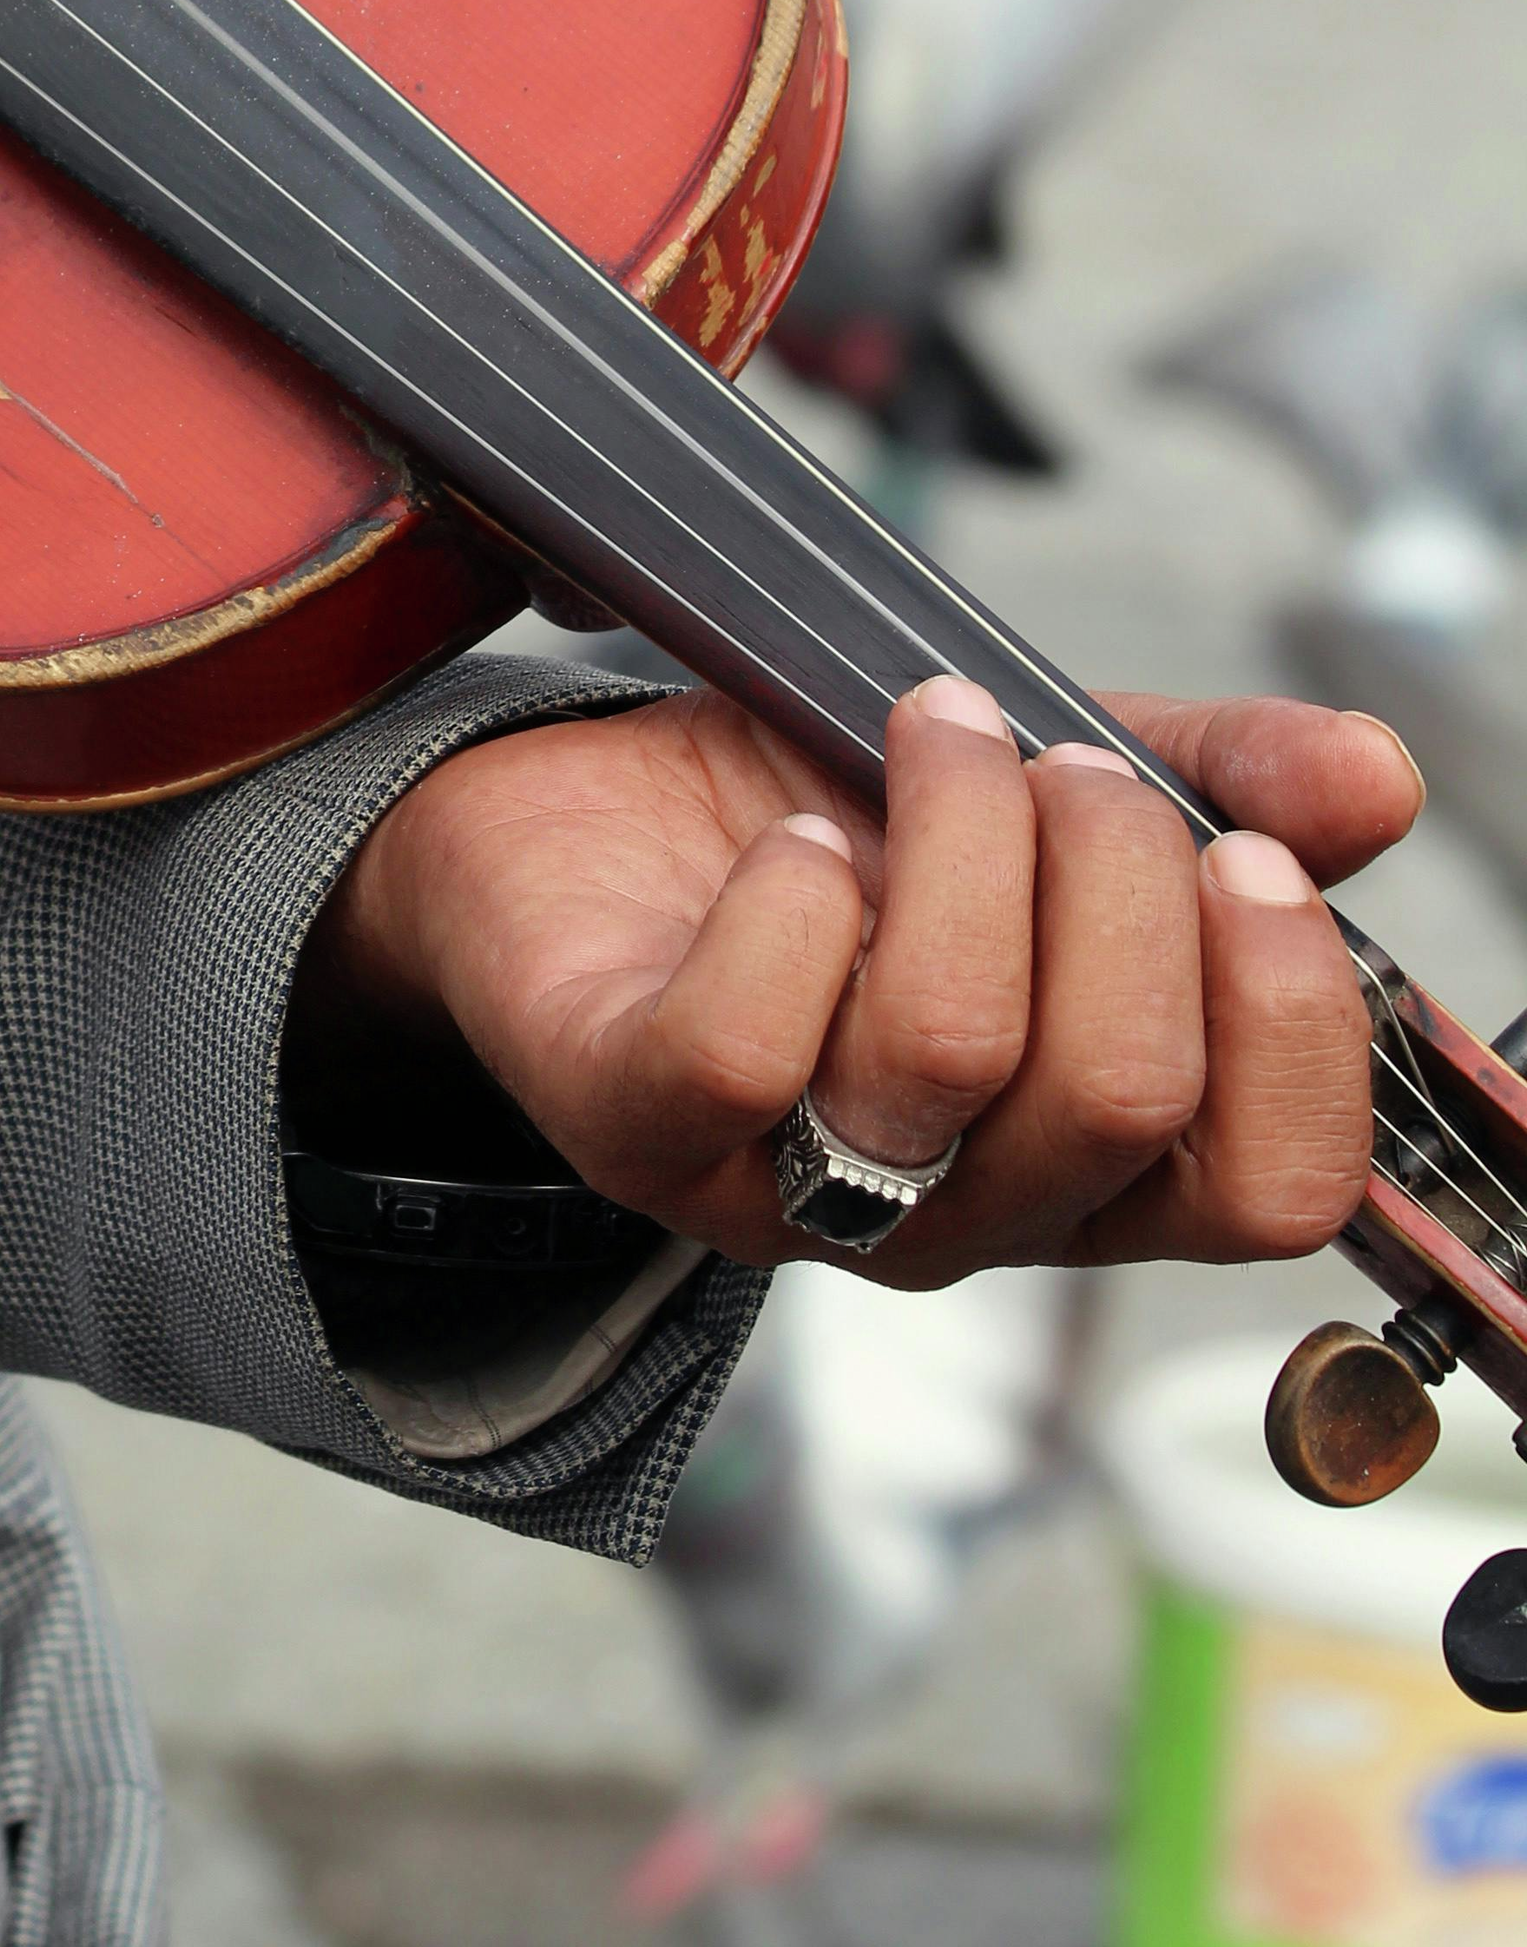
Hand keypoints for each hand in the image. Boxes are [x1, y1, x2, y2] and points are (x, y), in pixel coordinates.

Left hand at [295, 679, 1410, 1281]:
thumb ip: (1211, 775)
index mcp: (1086, 1159)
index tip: (1244, 851)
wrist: (566, 817)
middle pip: (1117, 1098)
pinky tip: (796, 839)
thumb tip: (1379, 779)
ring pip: (948, 1054)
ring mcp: (788, 1189)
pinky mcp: (633, 1124)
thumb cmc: (817, 820)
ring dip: (965, 845)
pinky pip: (747, 1049)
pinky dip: (794, 906)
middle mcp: (954, 1210)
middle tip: (1055, 759)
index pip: (1268, 1189)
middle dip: (1116, 877)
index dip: (1289, 1021)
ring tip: (932, 736)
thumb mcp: (1038, 780)